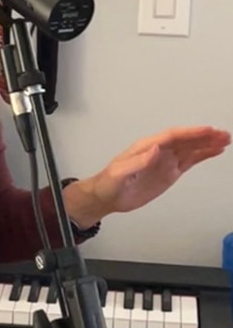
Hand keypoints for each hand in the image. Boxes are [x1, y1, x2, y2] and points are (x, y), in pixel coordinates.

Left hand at [63, 126, 230, 228]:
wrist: (107, 197)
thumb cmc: (109, 183)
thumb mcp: (119, 173)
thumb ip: (138, 162)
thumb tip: (155, 149)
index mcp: (146, 147)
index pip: (172, 136)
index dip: (190, 133)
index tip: (207, 130)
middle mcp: (159, 150)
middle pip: (185, 139)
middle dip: (205, 136)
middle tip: (224, 134)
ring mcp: (165, 161)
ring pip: (191, 148)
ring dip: (208, 144)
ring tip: (225, 140)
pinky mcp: (169, 172)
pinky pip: (189, 160)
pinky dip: (203, 155)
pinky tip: (214, 151)